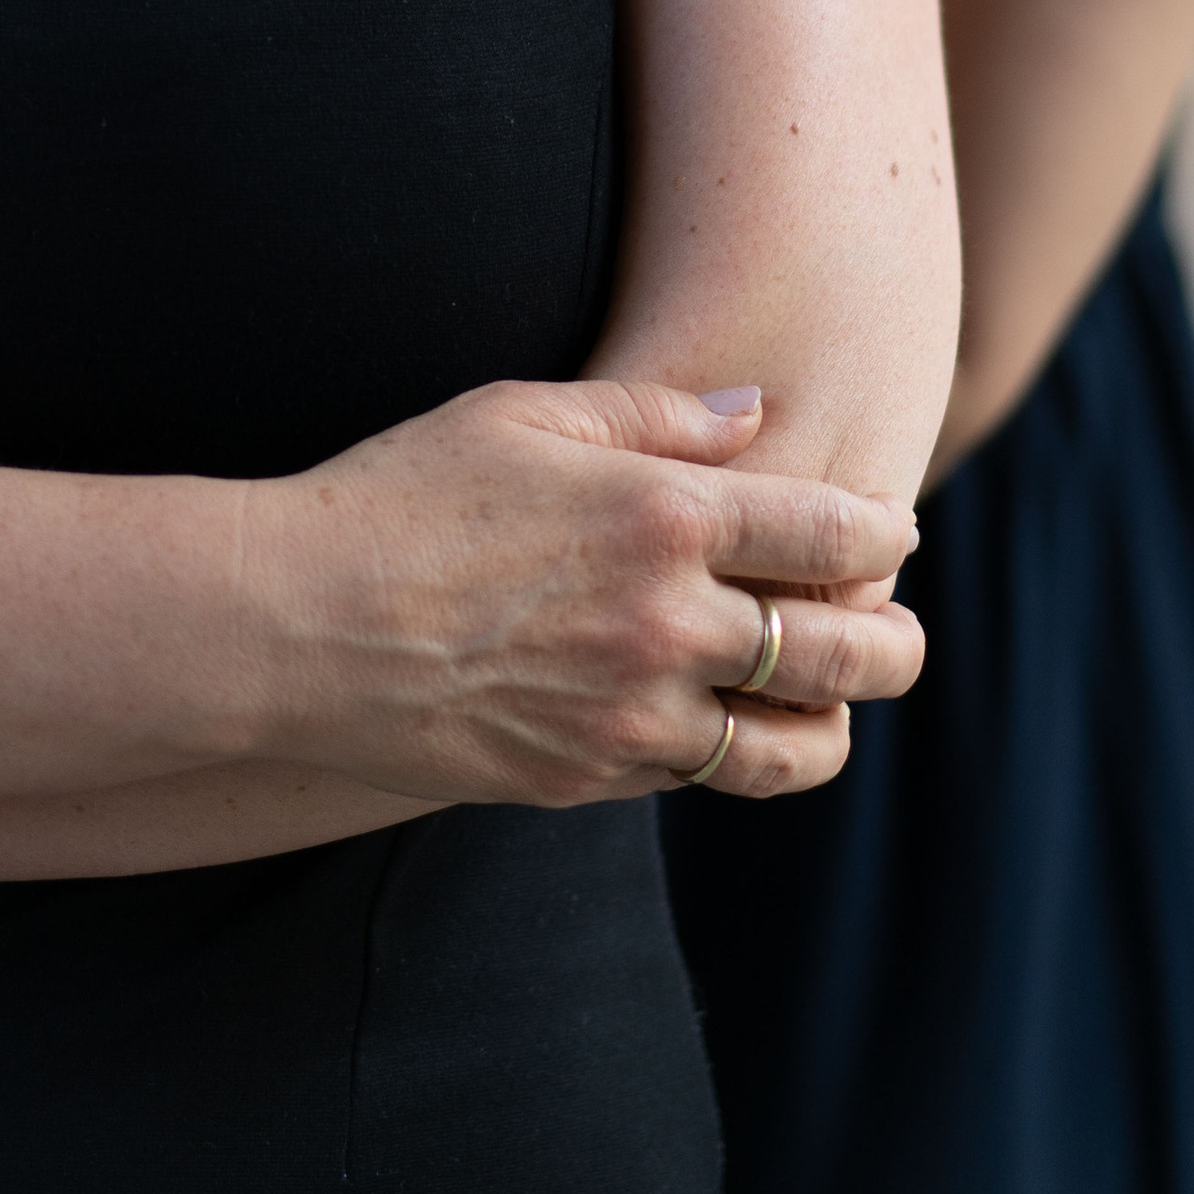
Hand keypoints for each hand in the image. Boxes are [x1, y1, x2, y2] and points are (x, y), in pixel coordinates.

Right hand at [249, 376, 919, 809]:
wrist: (297, 626)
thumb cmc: (401, 495)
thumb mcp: (524, 415)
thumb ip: (655, 415)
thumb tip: (756, 417)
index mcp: (666, 515)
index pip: (835, 533)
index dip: (882, 531)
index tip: (890, 530)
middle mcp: (671, 624)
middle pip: (850, 652)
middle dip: (895, 642)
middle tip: (897, 632)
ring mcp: (635, 716)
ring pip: (795, 746)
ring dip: (832, 721)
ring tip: (830, 699)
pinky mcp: (590, 779)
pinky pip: (702, 777)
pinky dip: (733, 751)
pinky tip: (718, 719)